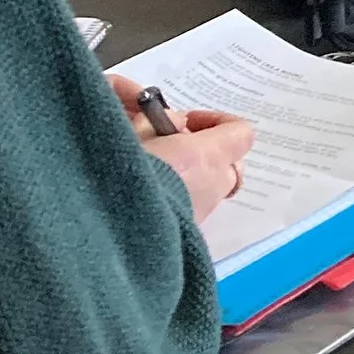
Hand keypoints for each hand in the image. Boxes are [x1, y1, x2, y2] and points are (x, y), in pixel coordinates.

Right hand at [109, 73, 252, 222]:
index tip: (188, 123)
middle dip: (208, 153)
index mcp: (207, 155)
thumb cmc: (125, 175)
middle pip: (230, 164)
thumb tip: (178, 122)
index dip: (219, 122)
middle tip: (177, 149)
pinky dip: (184, 197)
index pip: (241, 132)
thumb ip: (161, 122)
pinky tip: (155, 195)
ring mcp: (204, 211)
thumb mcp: (135, 134)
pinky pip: (196, 207)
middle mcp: (213, 184)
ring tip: (161, 174)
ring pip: (213, 187)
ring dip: (195, 177)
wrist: (111, 231)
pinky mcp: (189, 232)